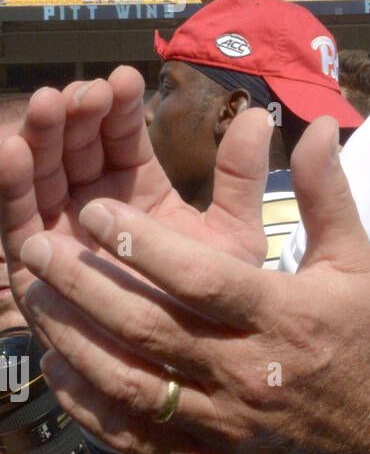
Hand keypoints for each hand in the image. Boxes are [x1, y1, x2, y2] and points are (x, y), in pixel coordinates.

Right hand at [0, 69, 268, 325]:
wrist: (198, 373)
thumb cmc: (218, 302)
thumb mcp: (234, 235)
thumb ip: (242, 179)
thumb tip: (261, 116)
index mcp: (140, 192)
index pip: (124, 139)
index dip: (122, 109)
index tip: (125, 80)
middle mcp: (95, 207)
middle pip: (77, 150)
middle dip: (76, 115)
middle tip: (82, 89)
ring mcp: (62, 234)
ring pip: (44, 177)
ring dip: (40, 138)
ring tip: (46, 104)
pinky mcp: (34, 268)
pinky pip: (16, 222)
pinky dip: (10, 186)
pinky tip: (10, 151)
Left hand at [13, 109, 369, 453]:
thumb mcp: (357, 262)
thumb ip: (325, 193)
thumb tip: (318, 123)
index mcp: (284, 318)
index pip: (199, 278)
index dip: (140, 244)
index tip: (94, 210)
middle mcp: (248, 373)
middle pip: (150, 328)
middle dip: (85, 285)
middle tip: (36, 246)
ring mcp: (226, 425)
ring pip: (131, 383)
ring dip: (75, 341)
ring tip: (33, 299)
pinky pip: (136, 437)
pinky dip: (90, 406)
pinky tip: (60, 368)